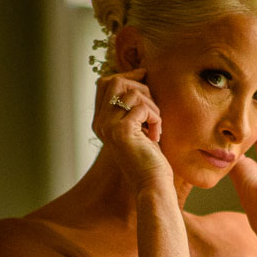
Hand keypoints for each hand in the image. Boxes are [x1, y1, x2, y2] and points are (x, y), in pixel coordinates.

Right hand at [92, 73, 169, 191]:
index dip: (127, 76)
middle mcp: (100, 123)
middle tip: (153, 111)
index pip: (105, 83)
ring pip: (132, 92)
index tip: (145, 82)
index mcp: (100, 121)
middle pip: (116, 81)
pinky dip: (156, 118)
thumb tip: (141, 72)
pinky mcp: (122, 130)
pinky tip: (156, 135)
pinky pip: (143, 107)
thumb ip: (132, 104)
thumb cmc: (149, 157)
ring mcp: (108, 126)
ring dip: (152, 106)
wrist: (151, 184)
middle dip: (141, 88)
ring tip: (155, 126)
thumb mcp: (138, 125)